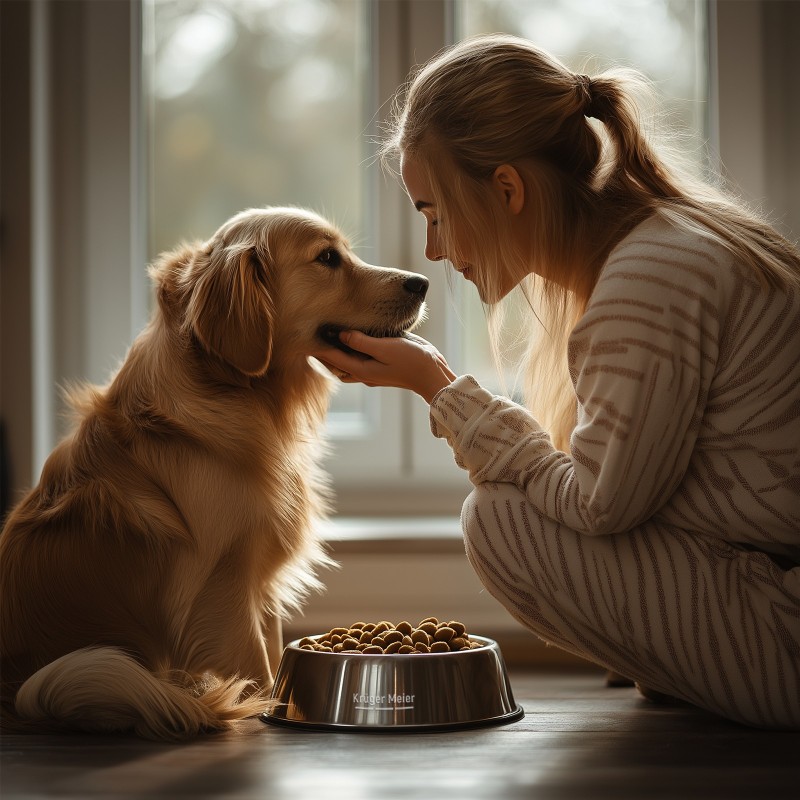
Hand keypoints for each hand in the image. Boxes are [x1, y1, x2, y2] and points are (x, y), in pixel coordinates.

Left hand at [312, 331, 456, 403]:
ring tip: (322, 338)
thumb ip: (361, 341)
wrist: (432, 374)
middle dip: (322, 352)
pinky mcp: (380, 365)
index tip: (303, 334)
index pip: (332, 358)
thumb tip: (341, 335)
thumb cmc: (411, 360)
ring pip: (345, 363)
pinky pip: (357, 359)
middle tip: (306, 337)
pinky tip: (348, 340)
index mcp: (361, 370)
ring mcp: (371, 371)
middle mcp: (363, 372)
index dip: (317, 347)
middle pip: (335, 364)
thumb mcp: (385, 348)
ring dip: (334, 353)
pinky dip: (348, 351)